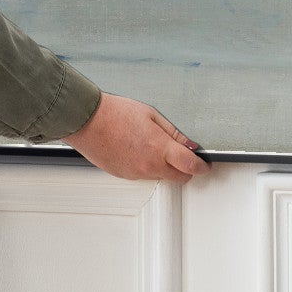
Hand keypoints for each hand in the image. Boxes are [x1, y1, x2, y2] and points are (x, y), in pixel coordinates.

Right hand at [63, 93, 209, 183]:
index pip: (190, 166)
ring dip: (163, 167)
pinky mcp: (124, 175)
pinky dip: (145, 166)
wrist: (87, 121)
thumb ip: (174, 133)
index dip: (201, 167)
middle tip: (182, 156)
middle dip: (185, 169)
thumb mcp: (151, 115)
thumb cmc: (115, 113)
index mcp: (159, 148)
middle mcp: (149, 165)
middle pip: (179, 178)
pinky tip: (136, 150)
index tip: (204, 165)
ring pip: (160, 176)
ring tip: (150, 145)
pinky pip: (142, 175)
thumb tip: (190, 144)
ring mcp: (135, 173)